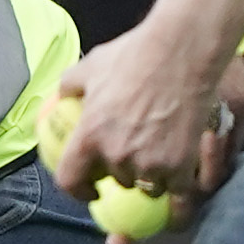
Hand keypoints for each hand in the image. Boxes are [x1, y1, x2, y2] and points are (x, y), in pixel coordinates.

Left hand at [53, 10, 243, 201]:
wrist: (182, 52)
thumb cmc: (134, 55)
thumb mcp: (90, 66)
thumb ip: (70, 86)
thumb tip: (62, 96)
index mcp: (89, 136)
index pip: (70, 181)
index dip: (78, 190)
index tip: (90, 190)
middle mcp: (117, 155)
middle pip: (117, 180)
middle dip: (122, 170)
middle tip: (134, 151)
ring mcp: (150, 163)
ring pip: (147, 186)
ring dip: (150, 176)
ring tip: (159, 153)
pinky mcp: (180, 166)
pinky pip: (176, 187)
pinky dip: (178, 178)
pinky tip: (180, 161)